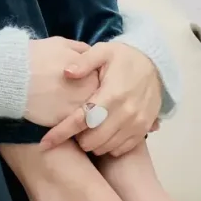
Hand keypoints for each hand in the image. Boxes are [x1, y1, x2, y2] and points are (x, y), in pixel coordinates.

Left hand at [38, 40, 163, 157]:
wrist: (155, 64)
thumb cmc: (123, 57)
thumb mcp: (103, 51)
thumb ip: (84, 61)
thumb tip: (66, 72)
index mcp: (112, 94)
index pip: (81, 119)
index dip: (61, 133)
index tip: (44, 143)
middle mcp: (125, 112)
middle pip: (92, 139)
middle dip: (77, 138)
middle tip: (73, 128)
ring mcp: (136, 123)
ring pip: (106, 147)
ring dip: (92, 143)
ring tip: (87, 131)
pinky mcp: (144, 129)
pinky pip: (121, 149)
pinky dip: (108, 146)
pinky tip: (103, 134)